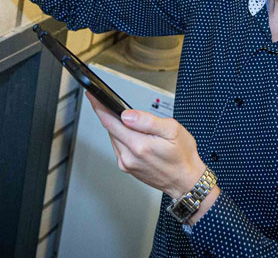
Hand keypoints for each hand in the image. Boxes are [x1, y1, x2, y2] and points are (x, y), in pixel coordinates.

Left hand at [86, 93, 206, 199]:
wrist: (186, 180)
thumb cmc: (183, 156)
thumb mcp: (172, 130)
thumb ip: (147, 121)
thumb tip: (127, 115)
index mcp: (139, 145)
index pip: (110, 122)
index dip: (99, 106)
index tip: (92, 96)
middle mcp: (129, 157)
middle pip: (110, 129)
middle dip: (111, 115)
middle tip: (114, 104)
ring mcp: (126, 164)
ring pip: (114, 138)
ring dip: (118, 127)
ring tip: (132, 122)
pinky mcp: (127, 168)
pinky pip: (119, 147)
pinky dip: (122, 138)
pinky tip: (134, 136)